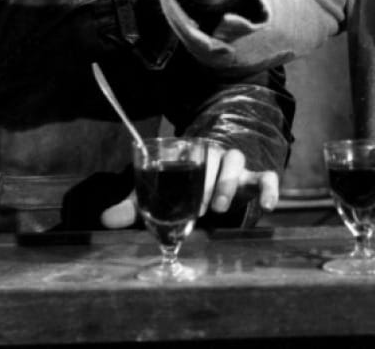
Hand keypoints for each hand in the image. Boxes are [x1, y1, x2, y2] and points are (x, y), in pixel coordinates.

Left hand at [98, 145, 279, 228]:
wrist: (213, 178)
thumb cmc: (183, 188)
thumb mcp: (160, 194)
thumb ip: (136, 205)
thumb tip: (105, 219)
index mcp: (191, 154)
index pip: (191, 154)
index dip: (189, 174)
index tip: (186, 201)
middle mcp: (214, 155)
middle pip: (213, 158)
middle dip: (207, 183)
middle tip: (201, 208)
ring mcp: (236, 166)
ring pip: (236, 162)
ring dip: (229, 182)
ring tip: (220, 207)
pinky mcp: (254, 179)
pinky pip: (266, 177)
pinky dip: (269, 189)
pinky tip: (268, 206)